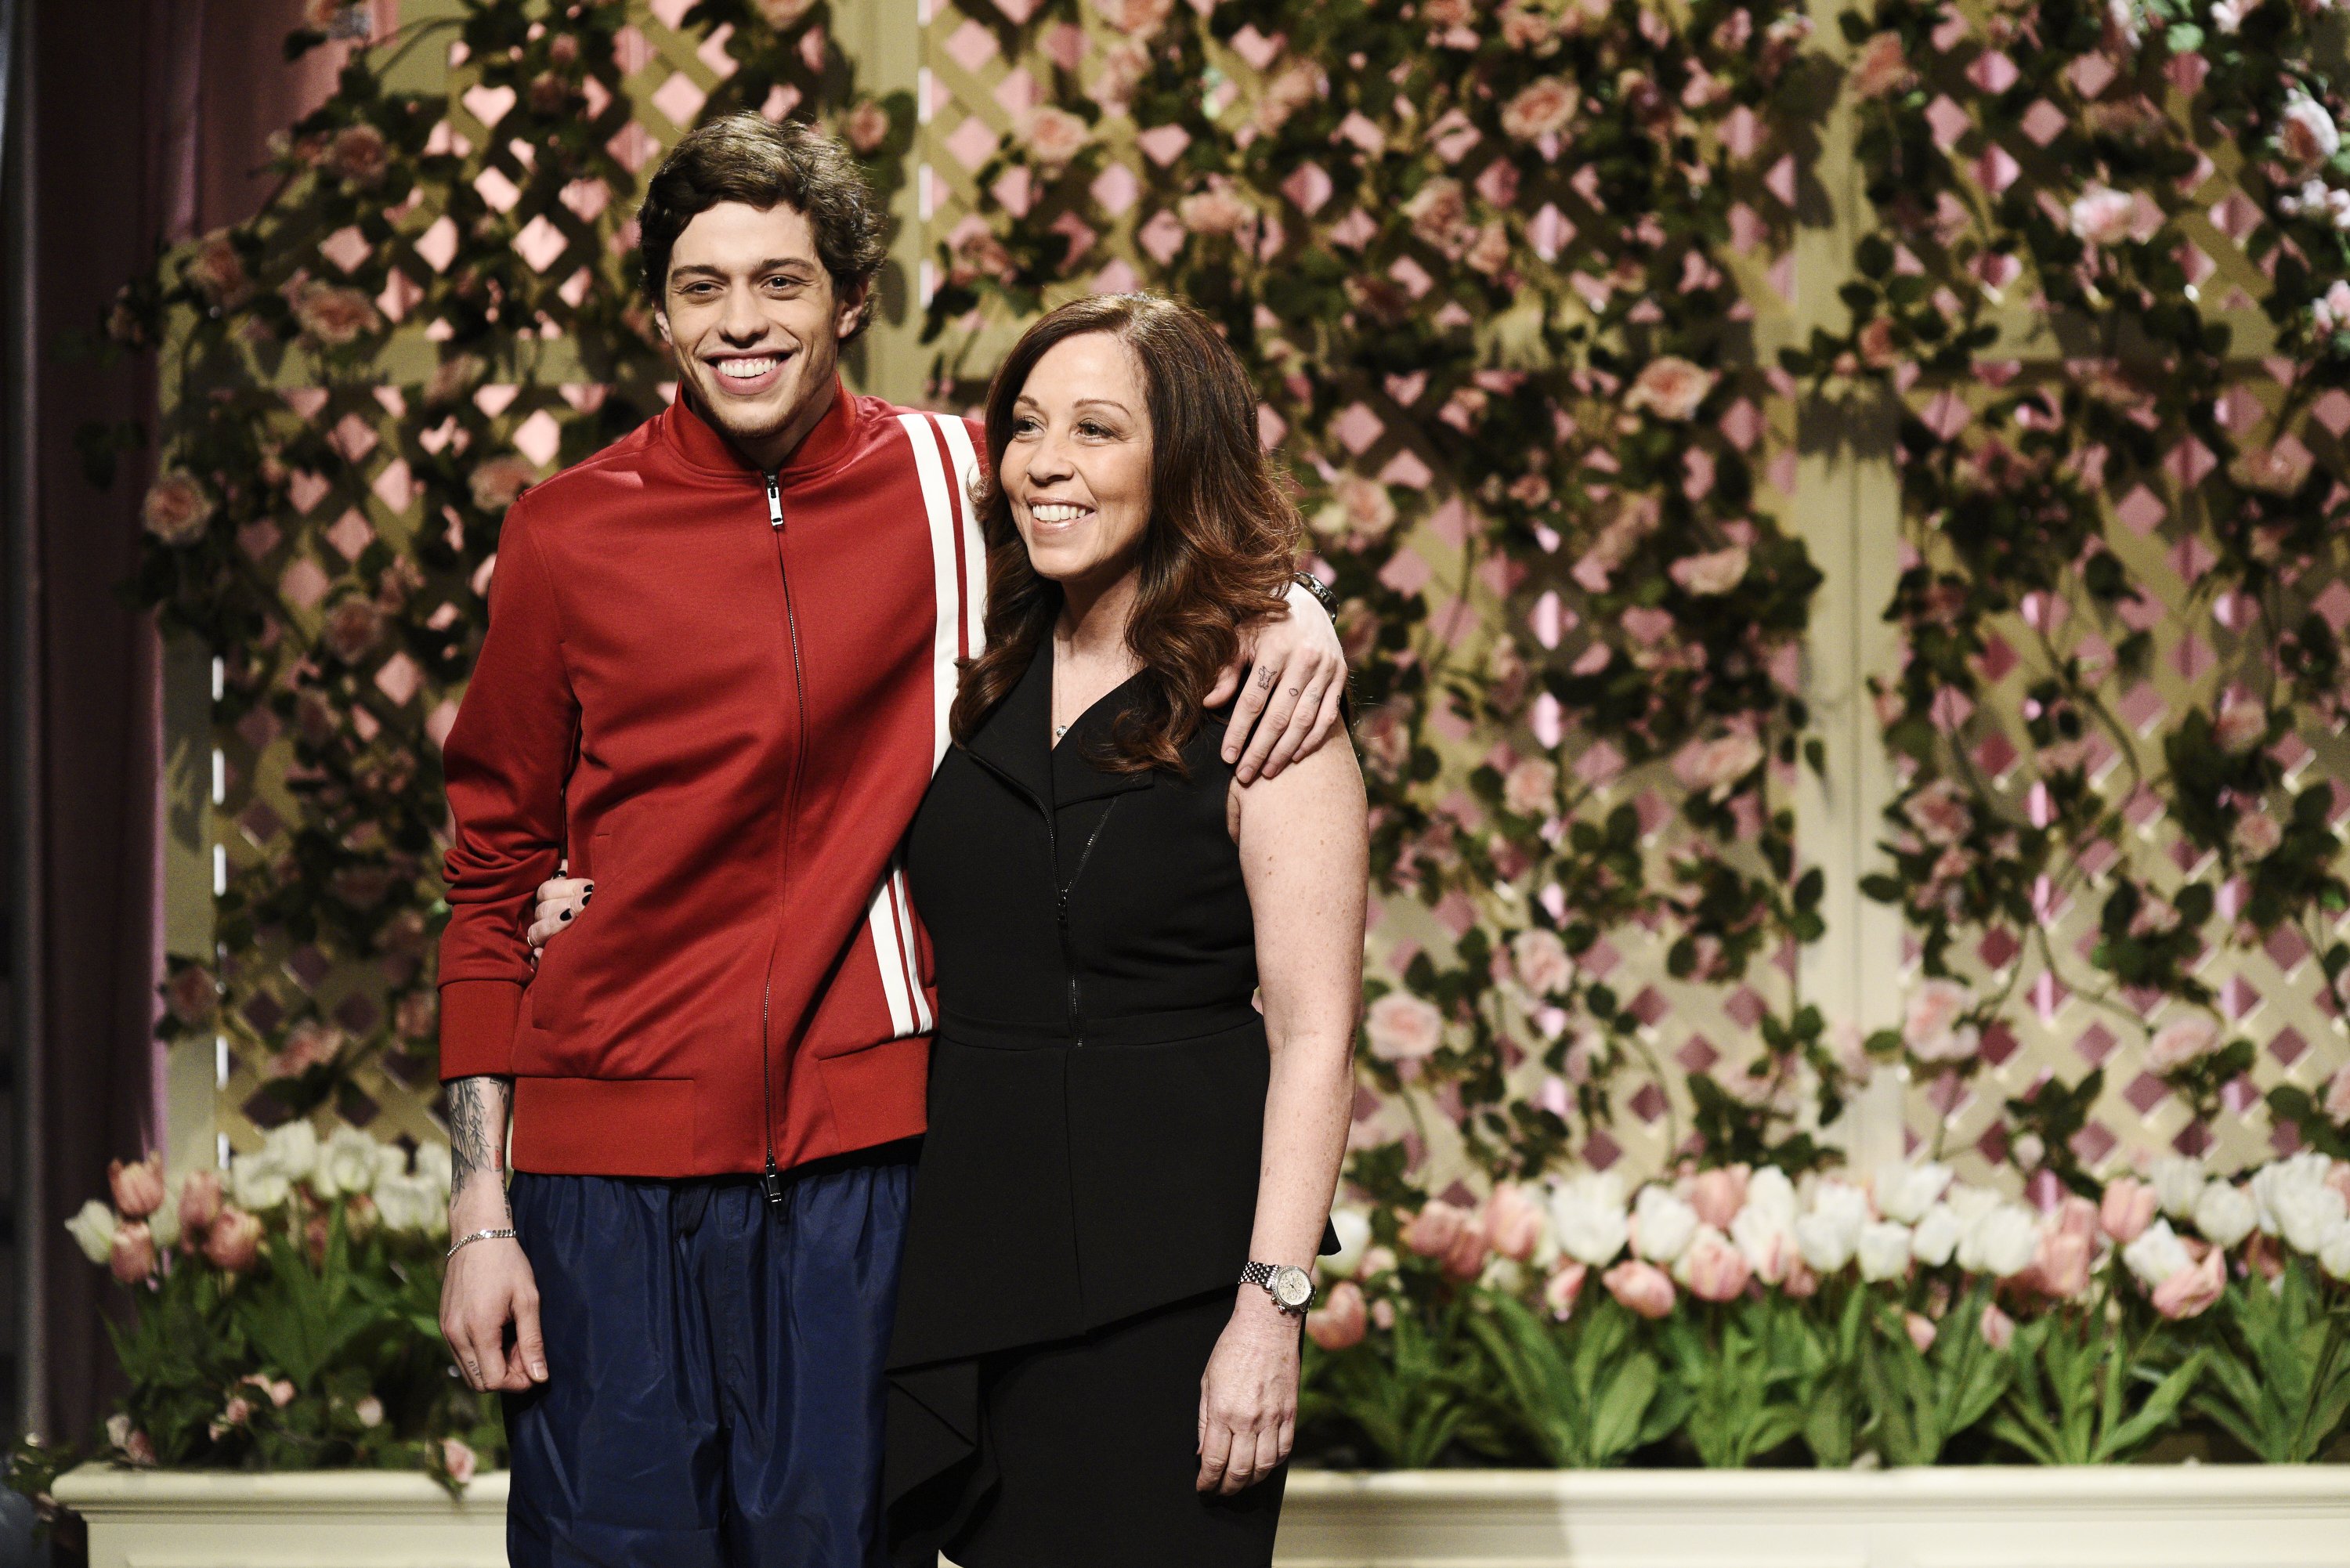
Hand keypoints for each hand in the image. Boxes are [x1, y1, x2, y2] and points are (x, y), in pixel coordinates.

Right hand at [439, 1177, 545, 1392]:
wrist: (477, 1234)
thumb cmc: (508, 1263)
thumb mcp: (528, 1300)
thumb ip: (533, 1341)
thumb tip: (539, 1377)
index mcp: (478, 1329)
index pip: (494, 1381)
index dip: (518, 1381)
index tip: (535, 1366)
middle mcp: (456, 1335)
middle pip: (480, 1382)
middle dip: (506, 1376)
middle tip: (526, 1353)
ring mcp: (446, 1330)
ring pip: (469, 1371)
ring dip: (493, 1366)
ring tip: (514, 1341)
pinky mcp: (444, 1323)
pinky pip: (461, 1354)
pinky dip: (481, 1354)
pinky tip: (499, 1333)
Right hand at [526, 863, 591, 957]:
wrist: (606, 933)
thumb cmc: (595, 901)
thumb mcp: (587, 883)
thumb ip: (577, 870)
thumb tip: (571, 864)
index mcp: (550, 897)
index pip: (548, 890)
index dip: (567, 887)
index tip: (590, 889)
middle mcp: (543, 916)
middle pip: (543, 908)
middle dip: (566, 904)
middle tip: (586, 903)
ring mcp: (542, 936)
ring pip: (536, 931)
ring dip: (553, 925)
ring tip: (570, 919)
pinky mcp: (545, 955)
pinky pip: (535, 957)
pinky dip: (538, 956)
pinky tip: (542, 954)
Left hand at [1195, 1288, 1300, 1493]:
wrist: (1267, 1325)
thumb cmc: (1233, 1348)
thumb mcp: (1207, 1382)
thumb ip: (1205, 1420)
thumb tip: (1203, 1452)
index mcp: (1223, 1411)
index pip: (1215, 1460)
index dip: (1208, 1480)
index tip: (1203, 1486)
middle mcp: (1249, 1419)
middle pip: (1239, 1470)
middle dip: (1228, 1487)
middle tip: (1220, 1490)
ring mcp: (1273, 1418)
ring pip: (1265, 1466)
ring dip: (1251, 1480)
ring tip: (1241, 1482)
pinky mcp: (1290, 1413)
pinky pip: (1285, 1449)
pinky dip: (1274, 1463)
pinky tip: (1265, 1464)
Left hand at [1209, 581, 1345, 785]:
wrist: (1305, 602)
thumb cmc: (1263, 623)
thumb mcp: (1240, 638)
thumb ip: (1226, 670)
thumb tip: (1208, 703)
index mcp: (1275, 648)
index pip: (1253, 700)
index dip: (1239, 732)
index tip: (1228, 757)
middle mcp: (1304, 659)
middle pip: (1279, 716)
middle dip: (1261, 750)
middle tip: (1246, 776)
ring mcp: (1326, 668)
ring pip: (1305, 720)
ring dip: (1286, 751)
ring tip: (1269, 772)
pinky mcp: (1340, 676)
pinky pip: (1327, 715)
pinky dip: (1313, 739)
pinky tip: (1296, 756)